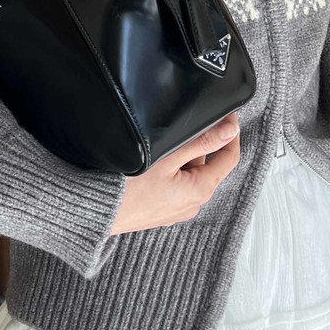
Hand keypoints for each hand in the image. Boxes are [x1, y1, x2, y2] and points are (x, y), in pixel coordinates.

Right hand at [110, 114, 240, 234]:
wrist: (98, 212)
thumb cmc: (127, 188)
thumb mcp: (168, 157)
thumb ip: (202, 143)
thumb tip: (230, 130)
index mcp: (200, 190)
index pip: (229, 158)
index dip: (230, 134)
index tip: (227, 117)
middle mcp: (193, 204)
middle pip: (207, 165)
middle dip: (197, 146)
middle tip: (177, 131)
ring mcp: (178, 210)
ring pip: (189, 174)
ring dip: (180, 159)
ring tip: (156, 152)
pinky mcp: (164, 212)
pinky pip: (175, 186)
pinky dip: (169, 173)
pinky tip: (150, 168)